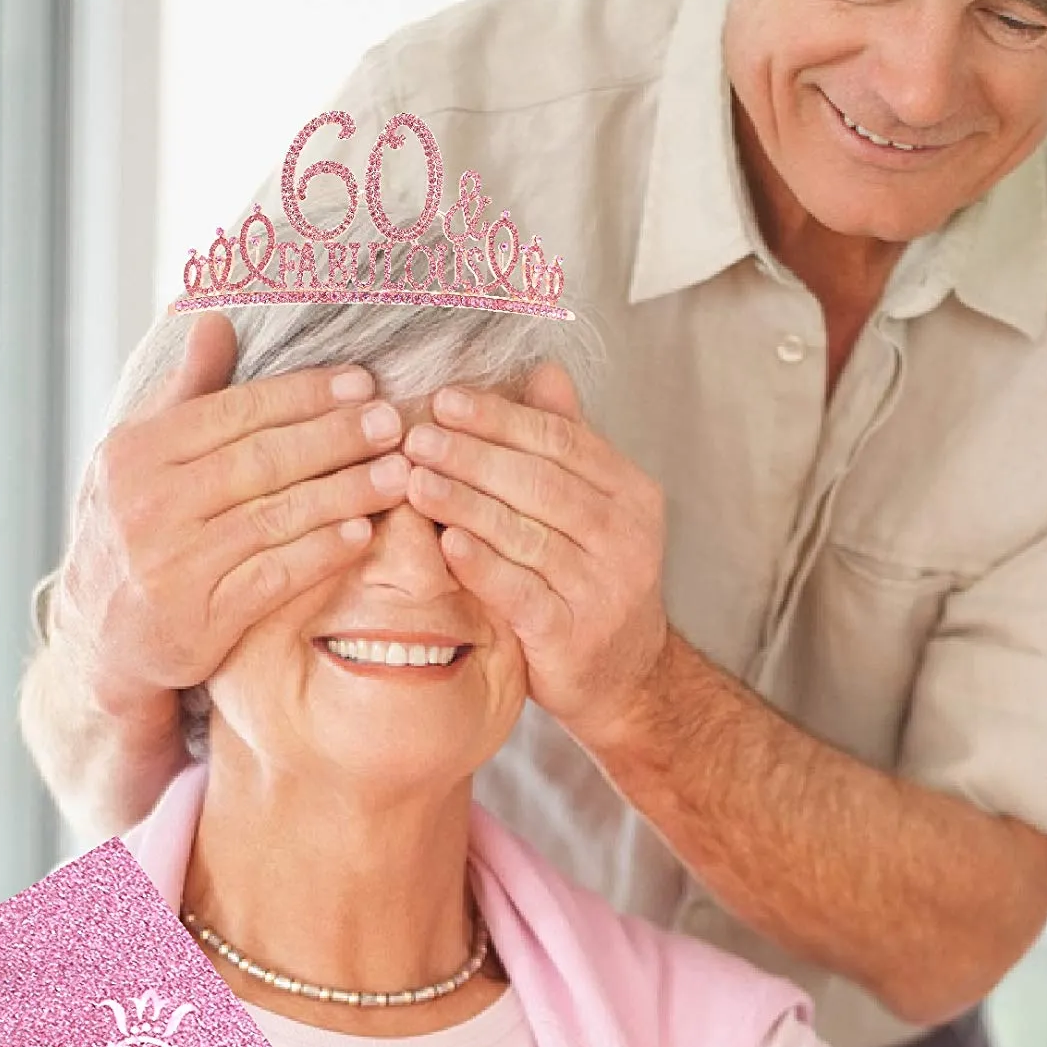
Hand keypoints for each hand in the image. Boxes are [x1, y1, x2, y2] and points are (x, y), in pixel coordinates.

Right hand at [50, 312, 409, 711]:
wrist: (101, 637)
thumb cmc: (132, 529)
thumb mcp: (137, 457)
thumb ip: (184, 393)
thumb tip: (213, 318)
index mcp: (135, 452)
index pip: (235, 410)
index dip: (305, 394)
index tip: (362, 381)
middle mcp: (148, 504)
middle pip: (262, 460)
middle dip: (336, 438)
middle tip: (392, 423)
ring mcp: (172, 564)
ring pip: (275, 517)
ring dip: (344, 493)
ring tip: (396, 475)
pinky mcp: (197, 619)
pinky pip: (273, 577)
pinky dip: (320, 554)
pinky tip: (362, 534)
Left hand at [396, 364, 669, 746]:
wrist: (625, 676)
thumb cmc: (592, 580)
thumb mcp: (594, 508)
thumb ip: (568, 443)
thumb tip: (545, 370)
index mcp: (632, 493)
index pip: (561, 440)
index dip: (499, 417)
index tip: (444, 399)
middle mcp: (627, 538)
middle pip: (541, 482)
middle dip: (472, 455)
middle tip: (416, 436)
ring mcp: (604, 589)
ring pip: (526, 533)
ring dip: (464, 502)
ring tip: (414, 480)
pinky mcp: (575, 636)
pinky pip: (521, 591)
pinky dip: (481, 564)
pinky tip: (444, 542)